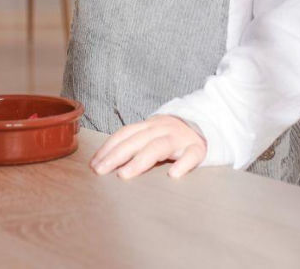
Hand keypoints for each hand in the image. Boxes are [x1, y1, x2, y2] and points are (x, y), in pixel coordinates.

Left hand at [90, 115, 206, 179]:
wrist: (205, 125)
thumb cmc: (171, 136)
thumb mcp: (152, 134)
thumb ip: (134, 143)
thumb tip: (104, 162)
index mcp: (149, 125)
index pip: (125, 134)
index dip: (108, 147)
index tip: (94, 163)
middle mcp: (163, 128)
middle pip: (137, 140)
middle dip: (116, 155)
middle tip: (101, 171)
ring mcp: (181, 137)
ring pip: (159, 146)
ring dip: (140, 160)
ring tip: (125, 174)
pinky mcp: (198, 148)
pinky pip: (192, 155)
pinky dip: (183, 163)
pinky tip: (173, 175)